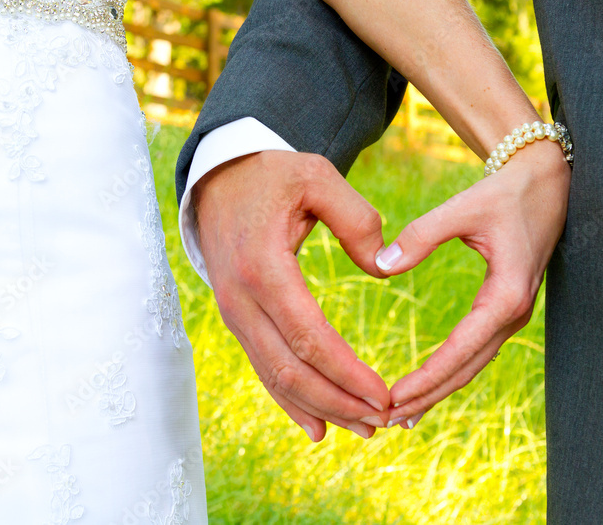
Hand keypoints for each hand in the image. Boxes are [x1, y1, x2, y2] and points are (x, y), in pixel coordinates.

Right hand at [192, 150, 391, 440]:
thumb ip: (357, 219)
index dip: (347, 373)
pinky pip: (263, 367)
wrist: (218, 175)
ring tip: (363, 429)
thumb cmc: (272, 174)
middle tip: (383, 422)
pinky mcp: (237, 318)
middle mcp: (241, 299)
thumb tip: (385, 268)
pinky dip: (290, 400)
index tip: (384, 395)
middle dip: (339, 403)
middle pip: (290, 369)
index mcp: (264, 266)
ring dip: (320, 408)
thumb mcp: (317, 177)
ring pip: (276, 377)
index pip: (308, 336)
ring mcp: (234, 312)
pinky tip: (318, 425)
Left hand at [374, 139, 570, 428]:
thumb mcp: (462, 208)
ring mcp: (514, 314)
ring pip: (473, 365)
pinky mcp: (508, 309)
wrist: (549, 183)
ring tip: (401, 415)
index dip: (426, 378)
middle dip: (428, 396)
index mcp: (506, 295)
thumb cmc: (506, 193)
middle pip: (466, 369)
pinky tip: (427, 387)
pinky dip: (451, 372)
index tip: (392, 398)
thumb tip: (381, 266)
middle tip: (385, 420)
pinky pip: (477, 351)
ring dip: (438, 390)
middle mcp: (514, 313)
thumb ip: (421, 235)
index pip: (460, 350)